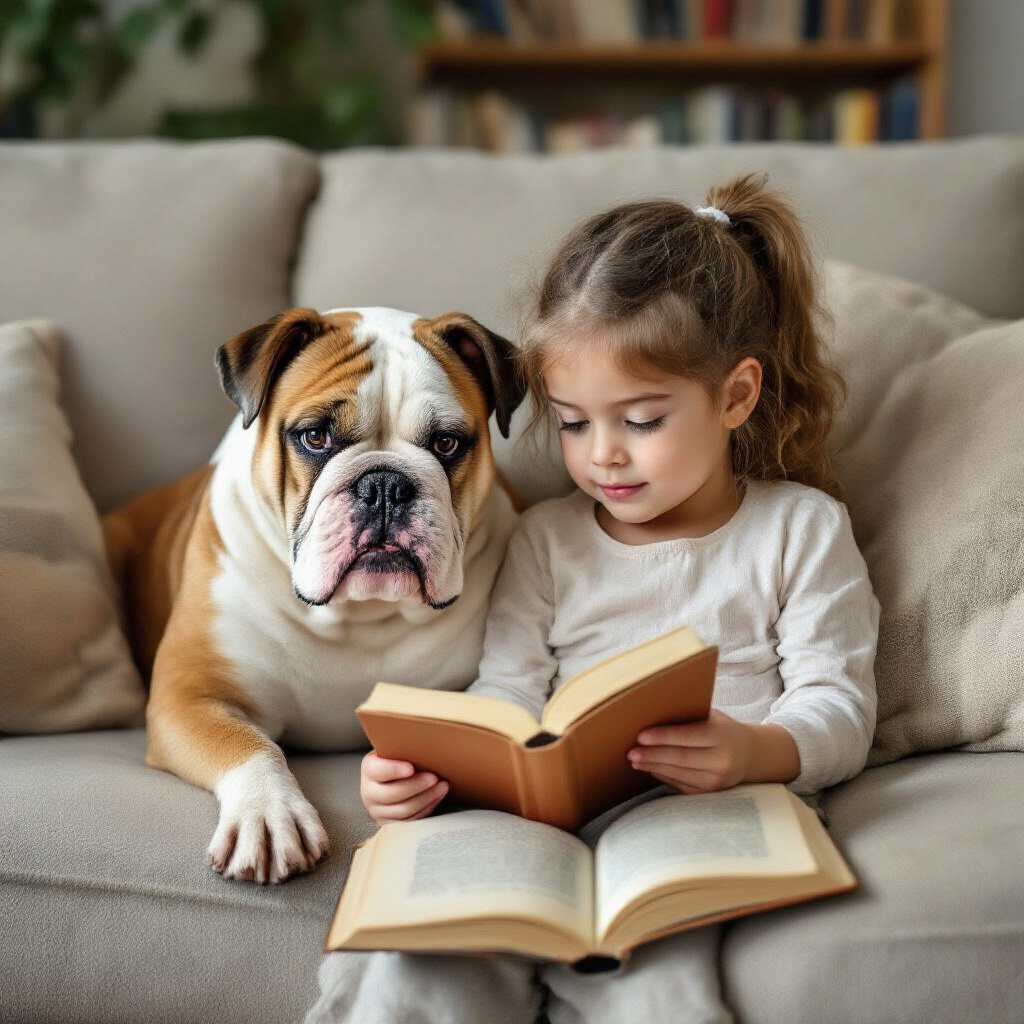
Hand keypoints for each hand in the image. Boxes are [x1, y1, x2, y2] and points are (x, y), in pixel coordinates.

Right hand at [360, 751, 448, 824]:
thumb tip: (426, 738)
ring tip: (442, 786)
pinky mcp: (390, 824)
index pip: (377, 771)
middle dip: (415, 786)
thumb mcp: (396, 751)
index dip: (394, 770)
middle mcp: (369, 792)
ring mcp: (378, 811)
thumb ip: (404, 748)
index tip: (411, 768)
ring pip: (403, 810)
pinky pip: (410, 820)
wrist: (396, 777)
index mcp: (369, 769)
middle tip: (434, 777)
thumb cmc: (400, 759)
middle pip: (391, 794)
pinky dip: (426, 808)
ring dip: (426, 798)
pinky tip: (437, 796)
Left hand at [627, 711, 799, 793]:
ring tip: (635, 761)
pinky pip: (682, 786)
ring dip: (653, 768)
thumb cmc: (720, 729)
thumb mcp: (711, 717)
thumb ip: (688, 717)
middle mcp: (722, 760)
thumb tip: (650, 713)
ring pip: (679, 775)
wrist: (748, 754)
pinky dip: (663, 776)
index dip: (663, 737)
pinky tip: (650, 769)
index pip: (688, 736)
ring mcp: (717, 780)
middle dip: (653, 756)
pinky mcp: (710, 793)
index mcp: (722, 736)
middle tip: (631, 752)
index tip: (641, 736)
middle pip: (681, 759)